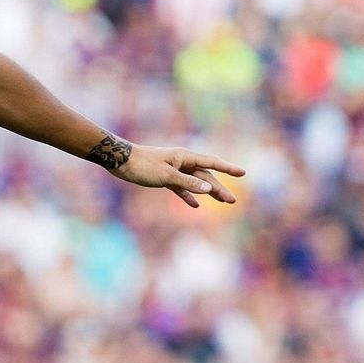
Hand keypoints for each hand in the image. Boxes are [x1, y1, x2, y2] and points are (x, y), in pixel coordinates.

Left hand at [112, 144, 244, 207]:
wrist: (120, 161)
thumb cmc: (143, 166)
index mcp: (185, 157)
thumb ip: (188, 183)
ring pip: (195, 182)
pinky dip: (188, 196)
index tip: (243, 173)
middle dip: (219, 188)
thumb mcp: (167, 176)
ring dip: (207, 192)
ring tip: (221, 201)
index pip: (211, 163)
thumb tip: (209, 188)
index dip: (227, 168)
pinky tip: (195, 205)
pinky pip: (181, 188)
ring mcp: (174, 170)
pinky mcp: (165, 178)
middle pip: (205, 176)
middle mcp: (182, 162)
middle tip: (232, 201)